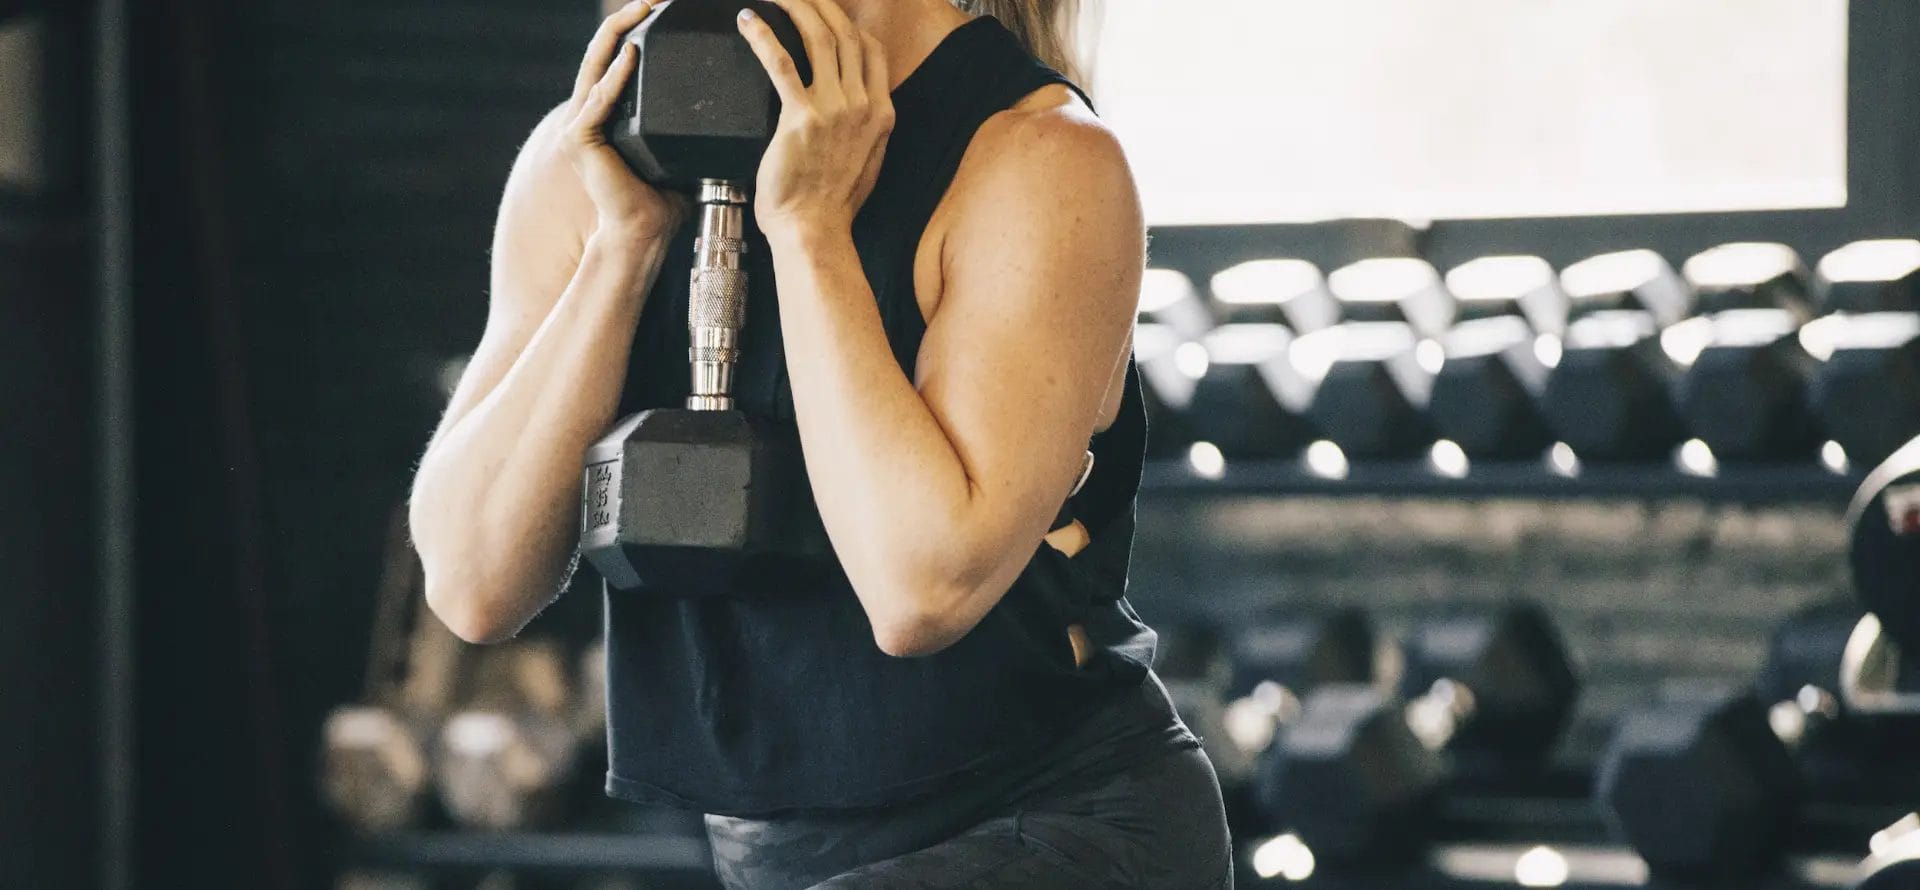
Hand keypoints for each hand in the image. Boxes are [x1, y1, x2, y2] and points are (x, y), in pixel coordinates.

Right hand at [564, 0, 687, 240]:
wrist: (644, 234)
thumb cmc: (664, 198)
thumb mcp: (682, 149)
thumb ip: (694, 125)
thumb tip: (737, 105)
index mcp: (610, 109)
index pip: (621, 54)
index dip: (639, 25)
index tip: (666, 4)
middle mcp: (589, 109)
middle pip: (605, 48)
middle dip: (629, 16)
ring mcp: (579, 123)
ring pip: (596, 63)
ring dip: (620, 32)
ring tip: (643, 8)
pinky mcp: (579, 140)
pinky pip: (598, 100)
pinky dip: (616, 77)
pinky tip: (632, 54)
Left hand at [737, 0, 893, 240]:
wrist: (814, 230)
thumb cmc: (831, 205)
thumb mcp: (865, 162)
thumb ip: (863, 129)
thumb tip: (851, 110)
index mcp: (881, 115)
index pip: (871, 51)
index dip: (849, 23)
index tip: (830, 12)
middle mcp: (863, 106)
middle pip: (845, 34)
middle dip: (821, 4)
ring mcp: (835, 109)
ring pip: (818, 37)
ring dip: (796, 7)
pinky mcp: (801, 116)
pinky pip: (779, 62)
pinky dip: (762, 35)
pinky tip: (747, 20)